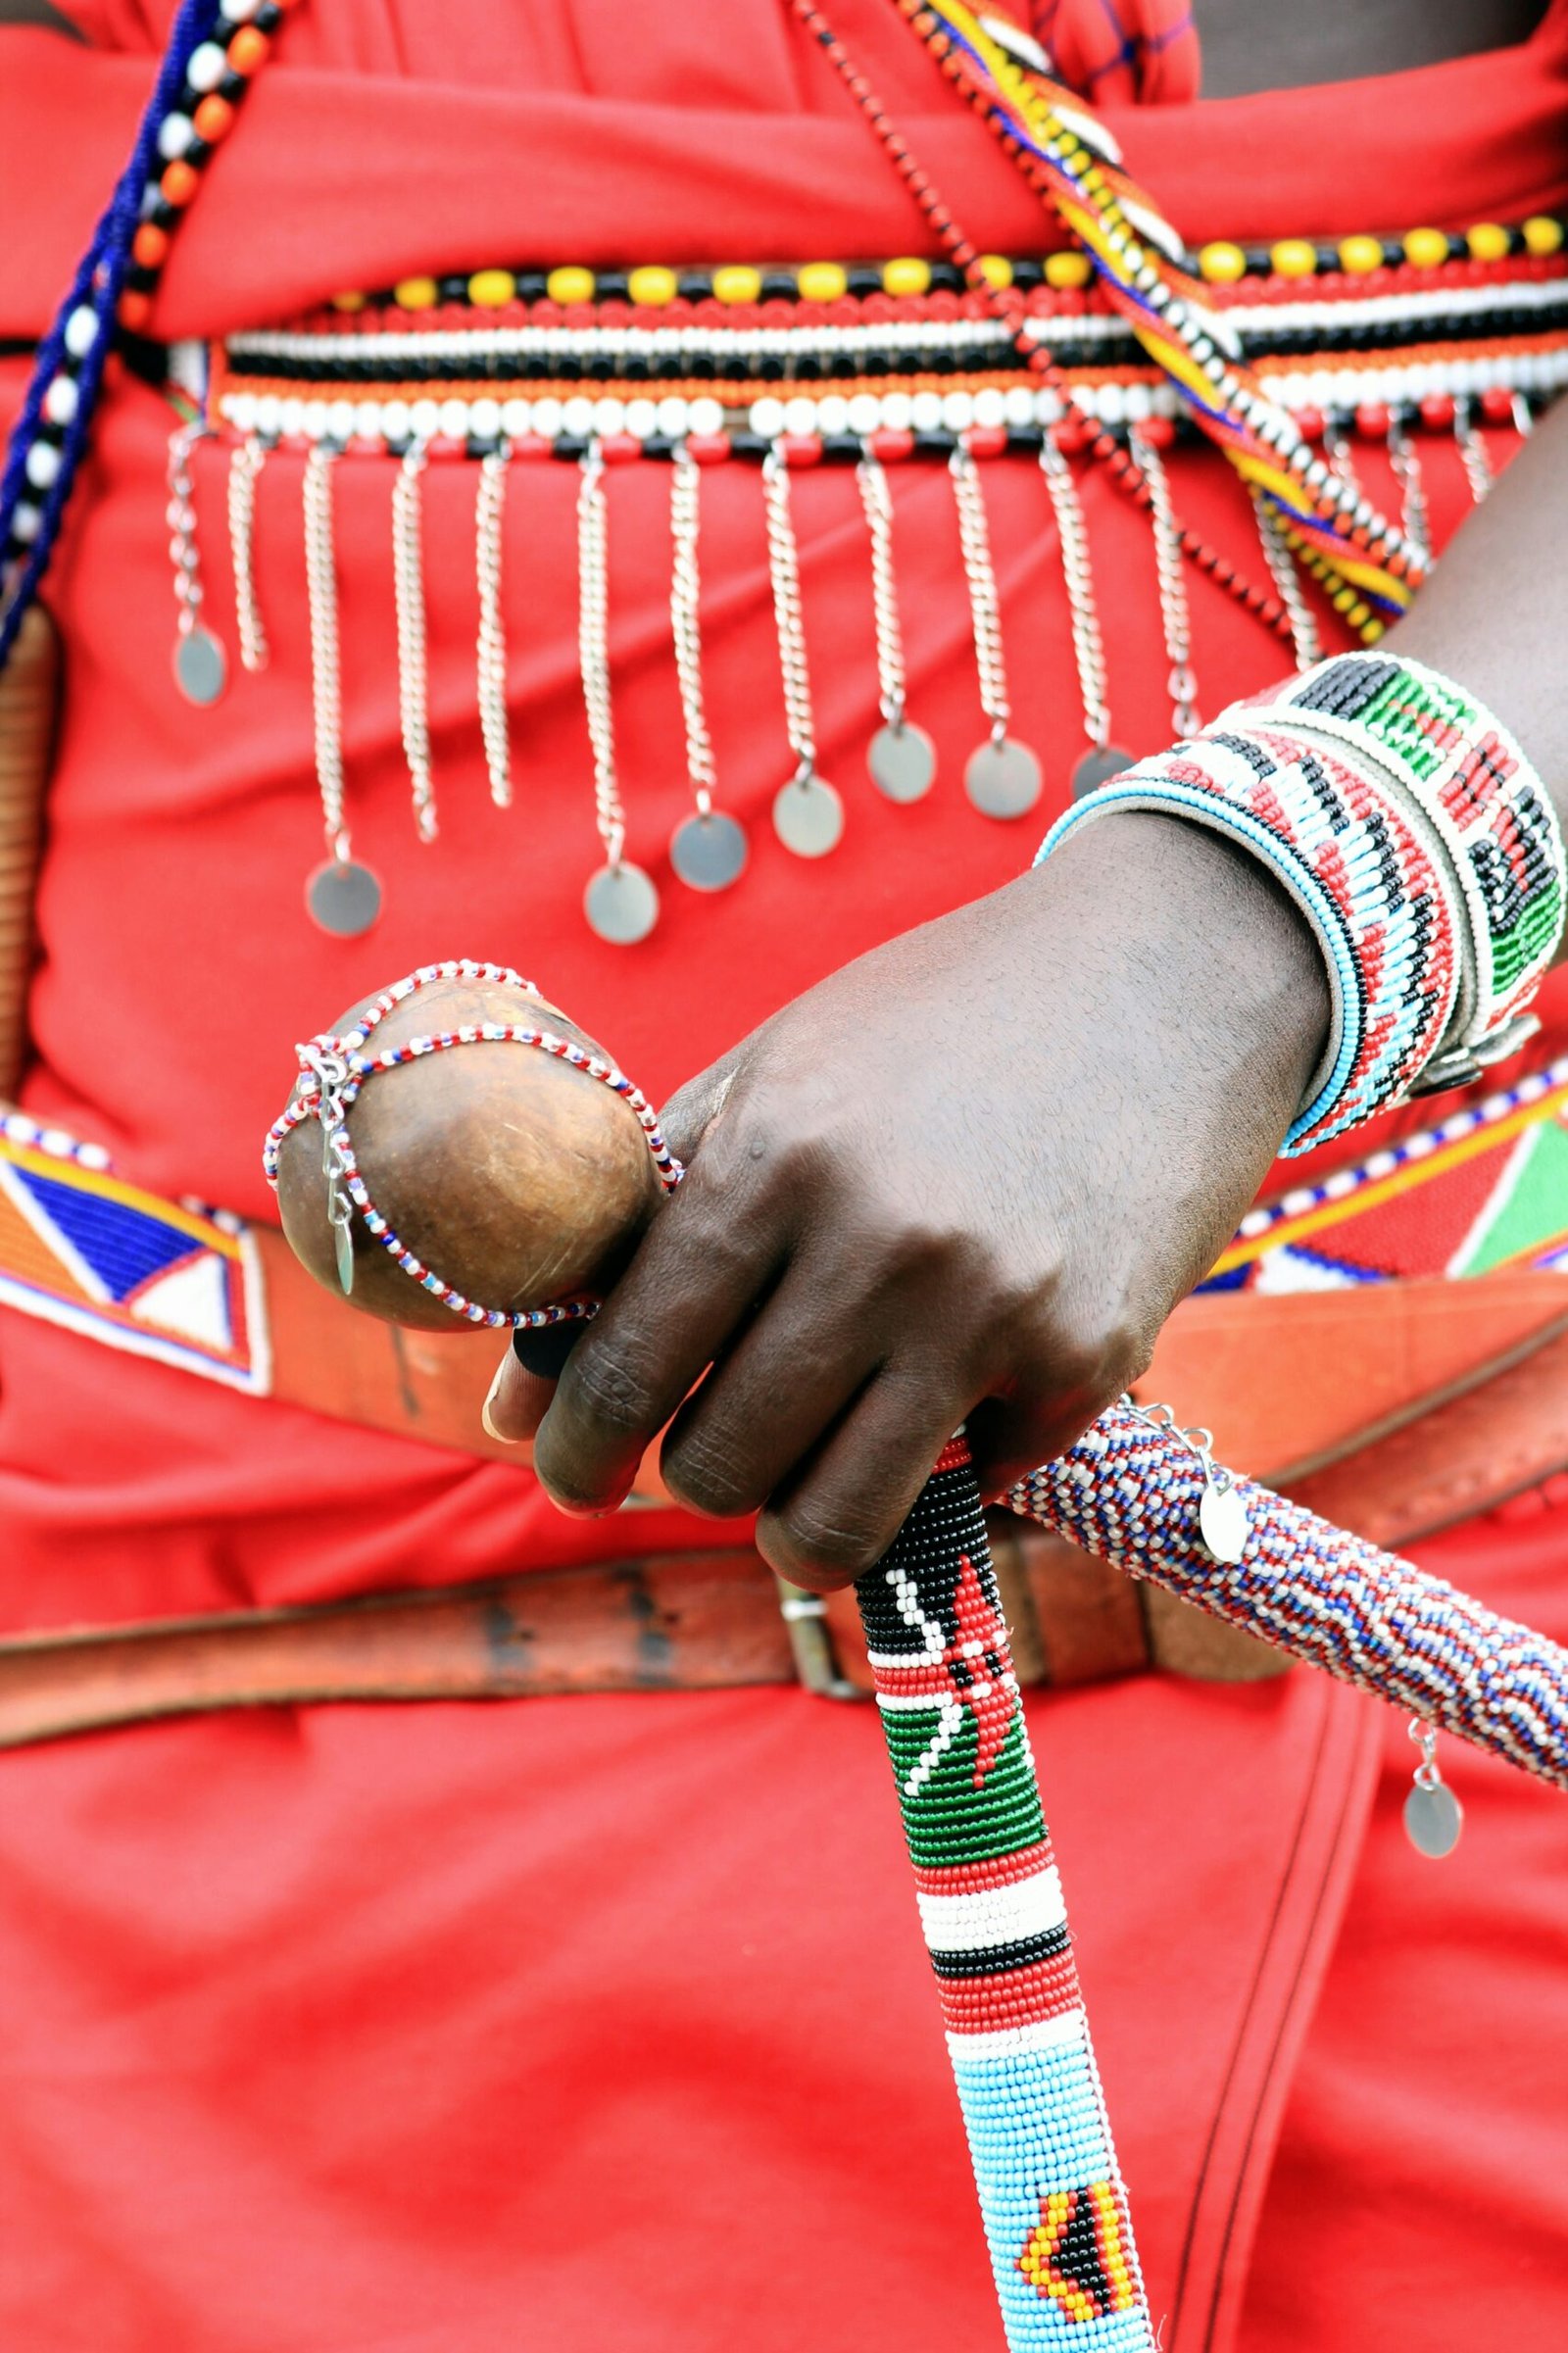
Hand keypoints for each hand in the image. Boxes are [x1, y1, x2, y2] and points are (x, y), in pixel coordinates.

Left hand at [487, 812, 1328, 1587]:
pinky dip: (943, 1462)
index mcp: (775, 1156)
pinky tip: (952, 1393)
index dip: (575, 1448)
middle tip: (714, 1445)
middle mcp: (878, 1243)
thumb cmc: (942, 1017)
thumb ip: (647, 1210)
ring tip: (798, 1488)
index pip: (628, 1365)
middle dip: (698, 1473)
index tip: (568, 1478)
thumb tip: (521, 1378)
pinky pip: (971, 1486)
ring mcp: (993, 1311)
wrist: (1170, 971)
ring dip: (796, 1524)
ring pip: (832, 1523)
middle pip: (723, 1464)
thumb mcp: (775, 1069)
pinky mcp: (1090, 1362)